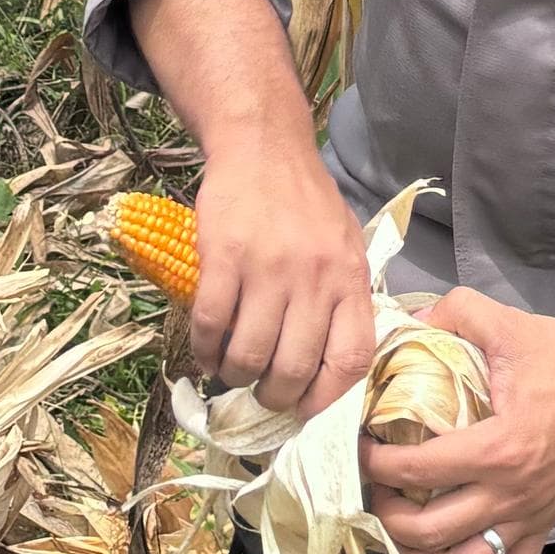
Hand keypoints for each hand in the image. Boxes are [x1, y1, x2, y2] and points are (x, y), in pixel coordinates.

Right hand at [185, 131, 376, 423]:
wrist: (263, 146)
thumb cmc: (306, 201)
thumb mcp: (344, 245)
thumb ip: (341, 299)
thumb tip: (328, 367)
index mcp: (349, 278)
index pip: (350, 358)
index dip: (325, 397)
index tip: (303, 407)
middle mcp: (314, 277)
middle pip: (293, 368)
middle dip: (272, 397)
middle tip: (259, 393)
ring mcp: (268, 268)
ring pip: (248, 354)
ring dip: (234, 375)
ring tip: (230, 371)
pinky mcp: (225, 257)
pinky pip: (211, 324)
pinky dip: (205, 350)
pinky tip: (205, 352)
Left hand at [364, 288, 554, 553]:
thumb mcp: (508, 324)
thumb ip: (454, 314)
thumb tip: (404, 321)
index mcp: (497, 446)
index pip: (417, 470)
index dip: (377, 462)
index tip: (360, 444)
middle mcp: (509, 493)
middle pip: (427, 528)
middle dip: (385, 513)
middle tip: (371, 488)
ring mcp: (526, 519)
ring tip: (392, 539)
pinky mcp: (542, 529)